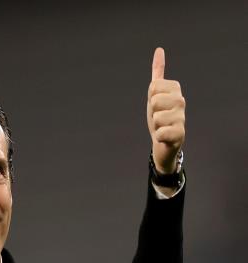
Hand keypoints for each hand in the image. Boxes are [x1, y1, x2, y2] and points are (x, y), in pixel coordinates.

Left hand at [147, 47, 185, 173]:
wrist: (163, 143)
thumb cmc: (159, 116)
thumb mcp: (154, 94)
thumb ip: (157, 73)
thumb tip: (159, 49)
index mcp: (175, 89)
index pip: (153, 86)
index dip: (150, 97)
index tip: (156, 104)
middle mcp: (181, 101)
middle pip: (154, 100)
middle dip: (152, 112)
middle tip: (158, 117)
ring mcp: (182, 117)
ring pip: (156, 118)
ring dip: (154, 125)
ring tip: (161, 127)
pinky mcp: (180, 134)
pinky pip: (160, 133)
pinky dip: (158, 137)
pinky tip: (165, 137)